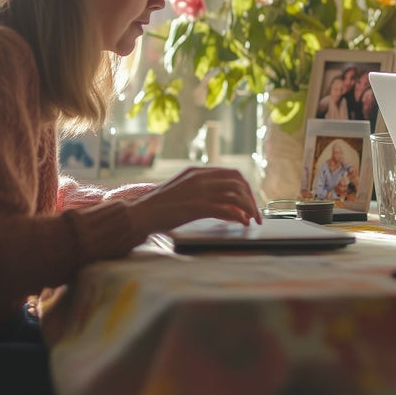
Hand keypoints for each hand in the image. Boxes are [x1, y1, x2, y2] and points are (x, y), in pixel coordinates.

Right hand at [128, 166, 261, 236]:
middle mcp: (201, 178)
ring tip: (252, 220)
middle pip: (238, 183)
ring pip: (236, 195)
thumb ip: (203, 191)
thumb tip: (228, 204)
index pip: (232, 174)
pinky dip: (238, 216)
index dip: (245, 188)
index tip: (250, 201)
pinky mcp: (198, 206)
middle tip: (256, 214)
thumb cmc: (160, 206)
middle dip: (251, 198)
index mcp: (197, 172)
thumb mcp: (183, 190)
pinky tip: (242, 223)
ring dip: (249, 208)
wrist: (140, 213)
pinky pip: (226, 208)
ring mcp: (200, 191)